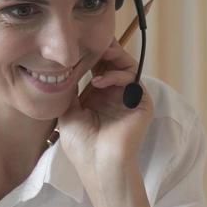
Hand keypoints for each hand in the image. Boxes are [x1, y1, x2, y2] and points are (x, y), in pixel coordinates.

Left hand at [56, 37, 152, 183]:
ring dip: (113, 57)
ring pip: (127, 66)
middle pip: (115, 62)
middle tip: (93, 41)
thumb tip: (64, 67)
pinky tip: (98, 81)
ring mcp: (129, 98)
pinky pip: (134, 80)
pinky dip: (117, 75)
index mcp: (99, 96)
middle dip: (104, 49)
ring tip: (98, 56)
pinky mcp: (141, 103)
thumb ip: (70, 89)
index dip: (92, 54)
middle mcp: (115, 94)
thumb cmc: (81, 144)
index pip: (99, 67)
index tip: (79, 42)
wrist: (98, 164)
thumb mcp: (68, 112)